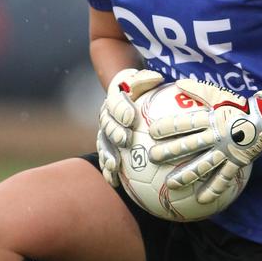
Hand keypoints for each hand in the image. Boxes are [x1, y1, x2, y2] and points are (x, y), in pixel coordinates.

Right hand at [97, 68, 163, 186]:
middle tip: (126, 140)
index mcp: (115, 97)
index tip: (131, 117)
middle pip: (107, 124)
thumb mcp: (145, 81)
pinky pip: (106, 159)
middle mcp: (107, 115)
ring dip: (107, 155)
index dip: (121, 110)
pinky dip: (108, 171)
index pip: (115, 101)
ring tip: (115, 165)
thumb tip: (157, 78)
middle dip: (115, 133)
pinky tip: (115, 181)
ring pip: (103, 144)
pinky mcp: (108, 147)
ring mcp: (105, 132)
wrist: (131, 97)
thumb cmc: (144, 90)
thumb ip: (147, 80)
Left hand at [148, 79, 261, 203]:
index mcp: (210, 119)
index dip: (168, 127)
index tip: (151, 131)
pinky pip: (223, 179)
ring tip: (171, 184)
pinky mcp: (236, 162)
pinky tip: (201, 200)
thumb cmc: (238, 106)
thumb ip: (199, 90)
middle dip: (169, 152)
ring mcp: (226, 151)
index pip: (185, 123)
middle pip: (189, 145)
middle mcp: (216, 136)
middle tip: (152, 157)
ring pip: (203, 165)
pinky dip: (213, 190)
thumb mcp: (219, 95)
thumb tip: (178, 82)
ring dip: (186, 175)